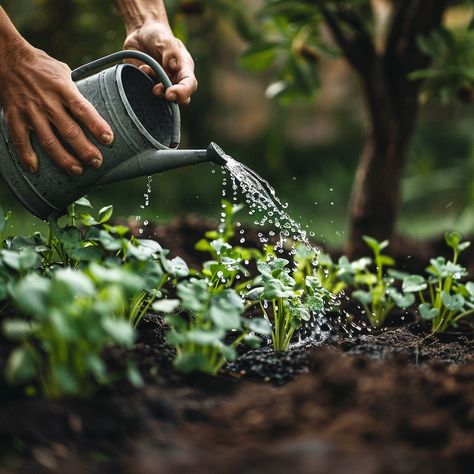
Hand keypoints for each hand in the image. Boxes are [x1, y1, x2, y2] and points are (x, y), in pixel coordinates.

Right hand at [0, 42, 113, 174]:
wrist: (6, 56)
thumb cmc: (41, 66)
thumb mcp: (63, 73)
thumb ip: (76, 93)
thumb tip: (92, 111)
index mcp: (63, 89)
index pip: (83, 109)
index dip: (97, 126)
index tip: (108, 139)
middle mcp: (47, 101)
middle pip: (70, 131)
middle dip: (85, 150)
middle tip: (96, 162)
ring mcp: (30, 111)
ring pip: (49, 141)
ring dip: (64, 159)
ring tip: (77, 170)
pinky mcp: (14, 115)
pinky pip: (20, 139)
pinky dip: (26, 155)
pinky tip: (34, 168)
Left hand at [123, 21, 197, 104]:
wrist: (140, 34)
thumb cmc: (157, 36)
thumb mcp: (165, 39)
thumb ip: (170, 51)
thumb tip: (172, 67)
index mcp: (184, 68)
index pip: (190, 84)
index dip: (183, 92)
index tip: (170, 93)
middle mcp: (175, 79)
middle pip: (180, 97)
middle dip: (170, 98)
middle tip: (157, 91)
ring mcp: (162, 84)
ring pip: (163, 98)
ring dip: (154, 90)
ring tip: (146, 70)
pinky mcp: (149, 84)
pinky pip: (147, 91)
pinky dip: (143, 82)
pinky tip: (141, 67)